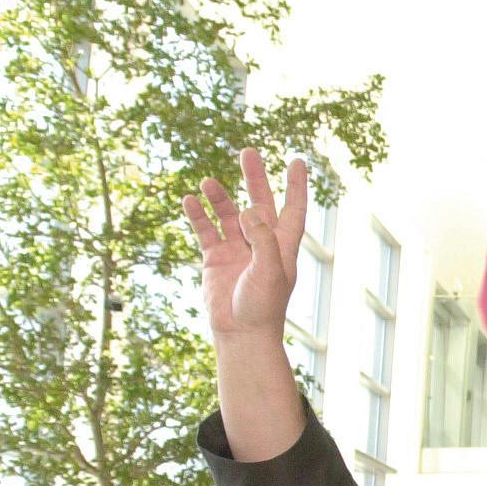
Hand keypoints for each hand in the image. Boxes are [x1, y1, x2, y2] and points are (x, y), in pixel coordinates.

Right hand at [184, 149, 307, 341]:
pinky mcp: (215, 259)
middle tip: (247, 151)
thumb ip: (263, 239)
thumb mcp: (269, 271)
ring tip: (208, 182)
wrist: (241, 334)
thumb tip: (250, 210)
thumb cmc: (263, 307)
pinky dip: (198, 215)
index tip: (297, 160)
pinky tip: (189, 200)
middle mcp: (261, 244)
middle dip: (254, 178)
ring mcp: (237, 251)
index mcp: (283, 246)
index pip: (293, 209)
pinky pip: (206, 230)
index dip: (296, 186)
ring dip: (219, 197)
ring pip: (228, 215)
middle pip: (260, 203)